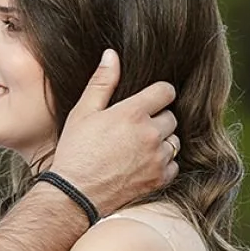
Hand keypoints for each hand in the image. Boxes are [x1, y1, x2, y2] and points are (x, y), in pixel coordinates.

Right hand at [49, 50, 178, 216]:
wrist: (75, 195)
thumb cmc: (75, 151)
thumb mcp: (83, 112)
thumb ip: (102, 82)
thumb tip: (112, 55)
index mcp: (132, 113)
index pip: (166, 91)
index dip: (159, 94)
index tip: (151, 100)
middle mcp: (150, 134)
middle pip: (171, 116)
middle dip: (158, 118)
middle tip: (137, 127)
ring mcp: (158, 158)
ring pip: (175, 141)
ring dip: (163, 141)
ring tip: (140, 146)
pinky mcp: (159, 179)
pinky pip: (174, 164)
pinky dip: (164, 163)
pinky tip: (144, 164)